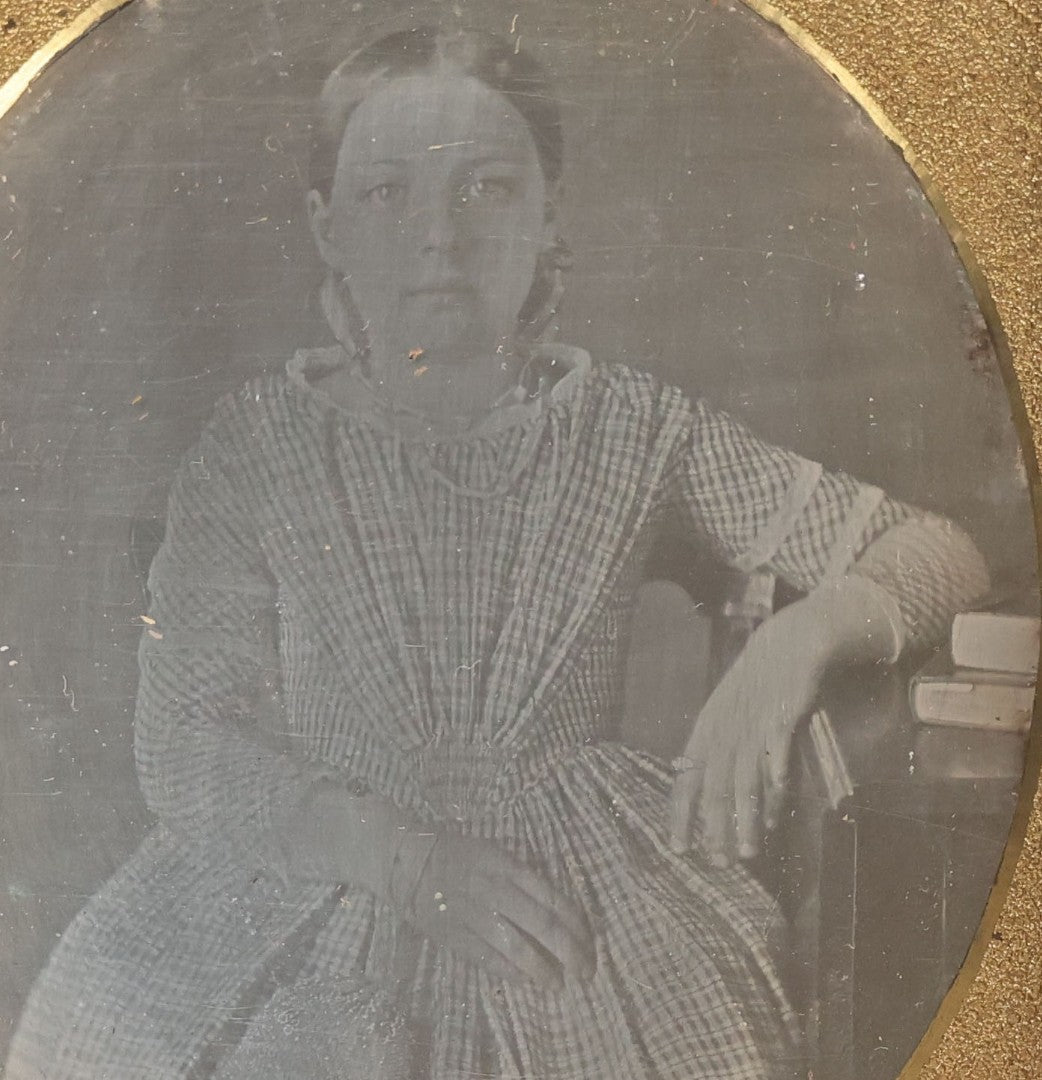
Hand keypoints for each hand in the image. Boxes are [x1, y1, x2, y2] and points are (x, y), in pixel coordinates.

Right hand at [388, 826, 596, 988]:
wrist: (408, 862)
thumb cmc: (459, 855)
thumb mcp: (496, 854)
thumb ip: (525, 880)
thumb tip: (559, 911)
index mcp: (508, 867)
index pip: (553, 899)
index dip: (576, 925)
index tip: (590, 942)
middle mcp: (495, 890)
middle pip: (543, 925)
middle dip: (570, 951)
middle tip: (586, 971)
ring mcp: (474, 915)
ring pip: (519, 947)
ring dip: (544, 969)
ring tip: (559, 983)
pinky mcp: (455, 936)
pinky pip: (490, 959)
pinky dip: (513, 973)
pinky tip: (528, 981)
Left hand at [668, 604, 827, 865]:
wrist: (785, 645)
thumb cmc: (753, 686)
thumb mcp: (726, 715)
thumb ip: (718, 752)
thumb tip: (711, 793)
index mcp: (705, 732)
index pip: (685, 779)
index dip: (680, 814)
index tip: (678, 848)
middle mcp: (724, 731)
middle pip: (714, 787)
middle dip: (714, 828)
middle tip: (718, 863)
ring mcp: (751, 724)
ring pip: (744, 779)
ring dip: (745, 819)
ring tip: (748, 851)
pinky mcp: (781, 717)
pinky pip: (775, 756)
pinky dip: (774, 784)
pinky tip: (774, 810)